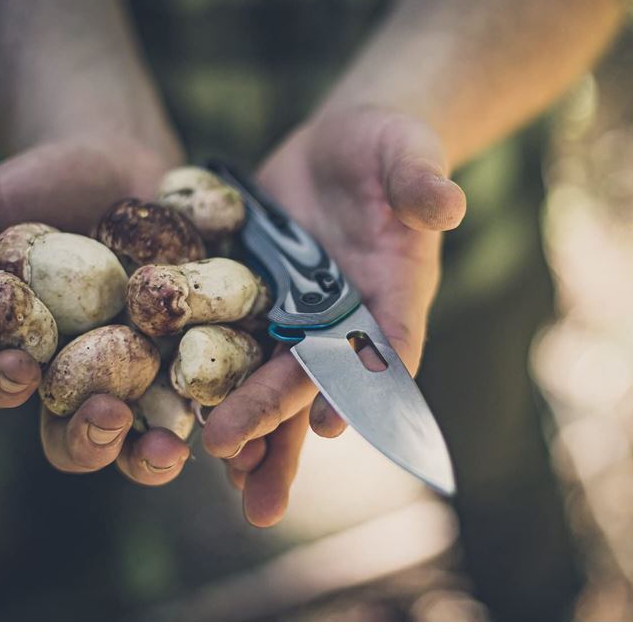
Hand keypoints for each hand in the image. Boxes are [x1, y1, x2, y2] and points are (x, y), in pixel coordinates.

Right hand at [0, 137, 192, 485]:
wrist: (122, 159)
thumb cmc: (44, 183)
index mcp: (23, 349)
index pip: (2, 381)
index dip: (2, 382)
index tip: (17, 368)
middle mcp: (81, 373)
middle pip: (74, 430)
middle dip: (86, 436)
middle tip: (106, 417)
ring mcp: (140, 370)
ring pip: (142, 432)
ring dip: (150, 449)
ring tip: (167, 446)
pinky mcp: (194, 353)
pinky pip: (205, 390)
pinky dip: (213, 404)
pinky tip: (226, 407)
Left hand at [201, 107, 466, 525]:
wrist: (338, 150)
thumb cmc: (387, 147)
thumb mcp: (406, 150)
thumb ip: (421, 179)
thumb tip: (446, 203)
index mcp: (391, 293)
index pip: (383, 348)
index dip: (360, 387)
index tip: (332, 424)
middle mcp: (345, 321)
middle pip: (314, 383)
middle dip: (281, 428)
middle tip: (250, 485)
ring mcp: (297, 318)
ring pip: (270, 384)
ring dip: (249, 435)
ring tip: (219, 482)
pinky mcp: (255, 304)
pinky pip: (229, 350)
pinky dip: (210, 387)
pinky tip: (186, 427)